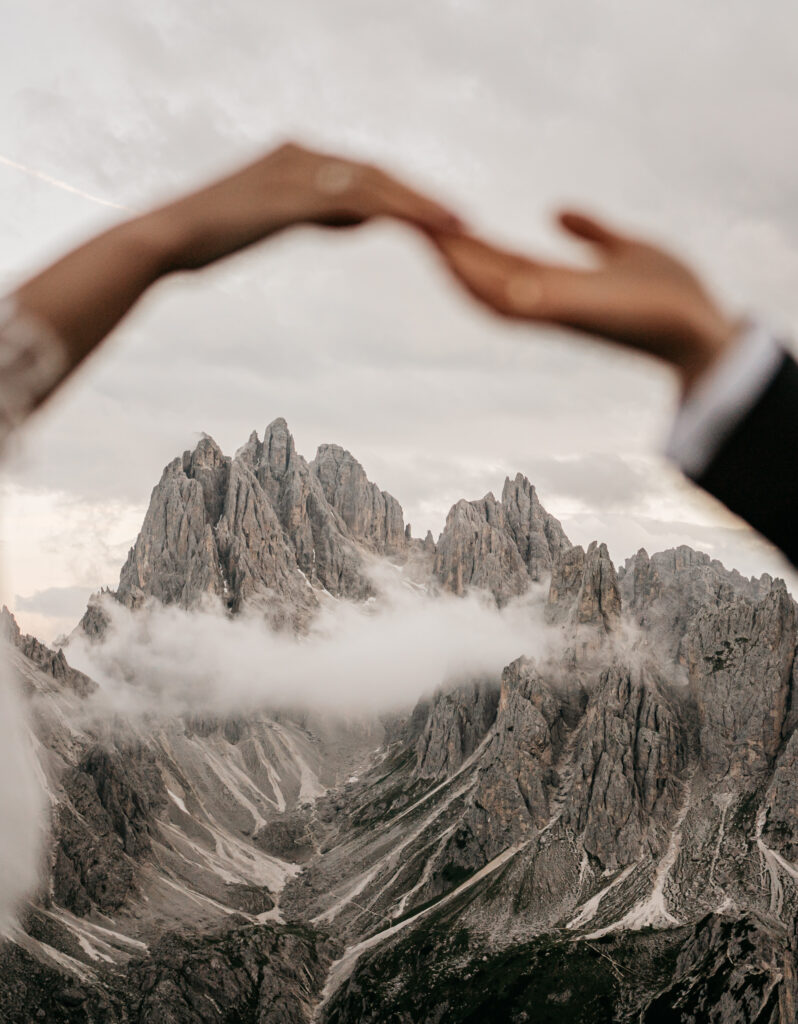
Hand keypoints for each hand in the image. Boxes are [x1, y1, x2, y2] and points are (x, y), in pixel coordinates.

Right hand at [157, 141, 462, 270]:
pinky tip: (420, 228)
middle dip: (421, 197)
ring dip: (419, 205)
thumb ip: (315, 215)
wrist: (166, 240)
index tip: (434, 215)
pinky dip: (393, 213)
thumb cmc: (209, 240)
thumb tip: (356, 220)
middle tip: (461, 220)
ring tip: (457, 226)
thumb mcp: (273, 223)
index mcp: (295, 158)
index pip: (361, 174)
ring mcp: (296, 171)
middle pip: (376, 174)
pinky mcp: (292, 196)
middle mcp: (301, 155)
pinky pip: (356, 203)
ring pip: (374, 185)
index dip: (402, 194)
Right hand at [434, 212, 738, 392]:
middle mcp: (548, 301)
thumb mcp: (625, 248)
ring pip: (492, 290)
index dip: (465, 241)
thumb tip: (556, 212)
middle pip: (484, 276)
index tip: (432, 220)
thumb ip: (591, 233)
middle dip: (448, 251)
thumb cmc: (670, 297)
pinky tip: (463, 262)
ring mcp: (557, 310)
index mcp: (556, 284)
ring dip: (457, 266)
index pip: (499, 261)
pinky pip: (521, 300)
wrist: (702, 329)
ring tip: (424, 238)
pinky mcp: (573, 312)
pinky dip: (489, 283)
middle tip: (408, 222)